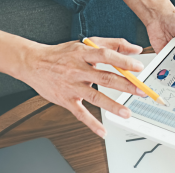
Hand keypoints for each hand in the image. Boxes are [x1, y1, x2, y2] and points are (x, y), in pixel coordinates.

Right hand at [20, 37, 147, 137]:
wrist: (33, 63)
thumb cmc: (62, 54)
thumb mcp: (86, 43)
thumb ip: (113, 44)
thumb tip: (135, 49)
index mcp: (83, 54)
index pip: (106, 56)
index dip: (123, 61)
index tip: (138, 67)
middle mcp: (78, 70)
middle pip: (104, 78)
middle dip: (125, 85)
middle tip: (141, 91)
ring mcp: (71, 86)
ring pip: (95, 97)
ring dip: (112, 106)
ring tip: (127, 113)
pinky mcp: (65, 100)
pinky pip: (80, 113)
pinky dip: (92, 123)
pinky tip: (103, 131)